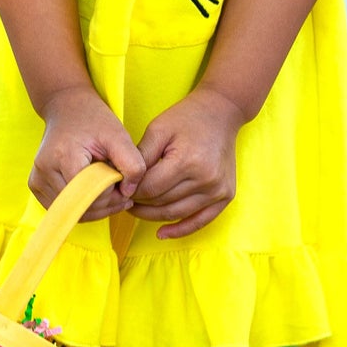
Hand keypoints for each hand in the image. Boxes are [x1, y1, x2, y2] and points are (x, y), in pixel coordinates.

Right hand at [30, 85, 145, 219]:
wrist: (67, 107)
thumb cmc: (94, 120)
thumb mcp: (119, 135)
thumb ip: (132, 164)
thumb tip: (128, 194)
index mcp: (63, 156)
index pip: (90, 193)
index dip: (112, 194)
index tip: (123, 180)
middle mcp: (44, 170)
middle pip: (81, 206)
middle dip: (107, 204)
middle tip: (122, 189)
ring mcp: (36, 180)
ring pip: (72, 212)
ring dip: (96, 207)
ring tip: (109, 188)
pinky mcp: (35, 186)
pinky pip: (63, 209)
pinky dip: (82, 206)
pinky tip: (94, 191)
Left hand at [130, 87, 243, 238]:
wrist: (221, 113)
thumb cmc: (185, 118)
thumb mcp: (157, 129)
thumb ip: (140, 157)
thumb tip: (124, 182)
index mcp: (187, 161)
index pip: (150, 188)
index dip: (132, 191)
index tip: (120, 188)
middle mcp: (206, 179)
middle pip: (162, 202)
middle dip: (140, 202)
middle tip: (124, 200)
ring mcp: (218, 190)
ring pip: (176, 213)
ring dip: (153, 215)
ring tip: (137, 209)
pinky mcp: (226, 195)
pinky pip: (200, 221)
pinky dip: (181, 229)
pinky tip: (162, 233)